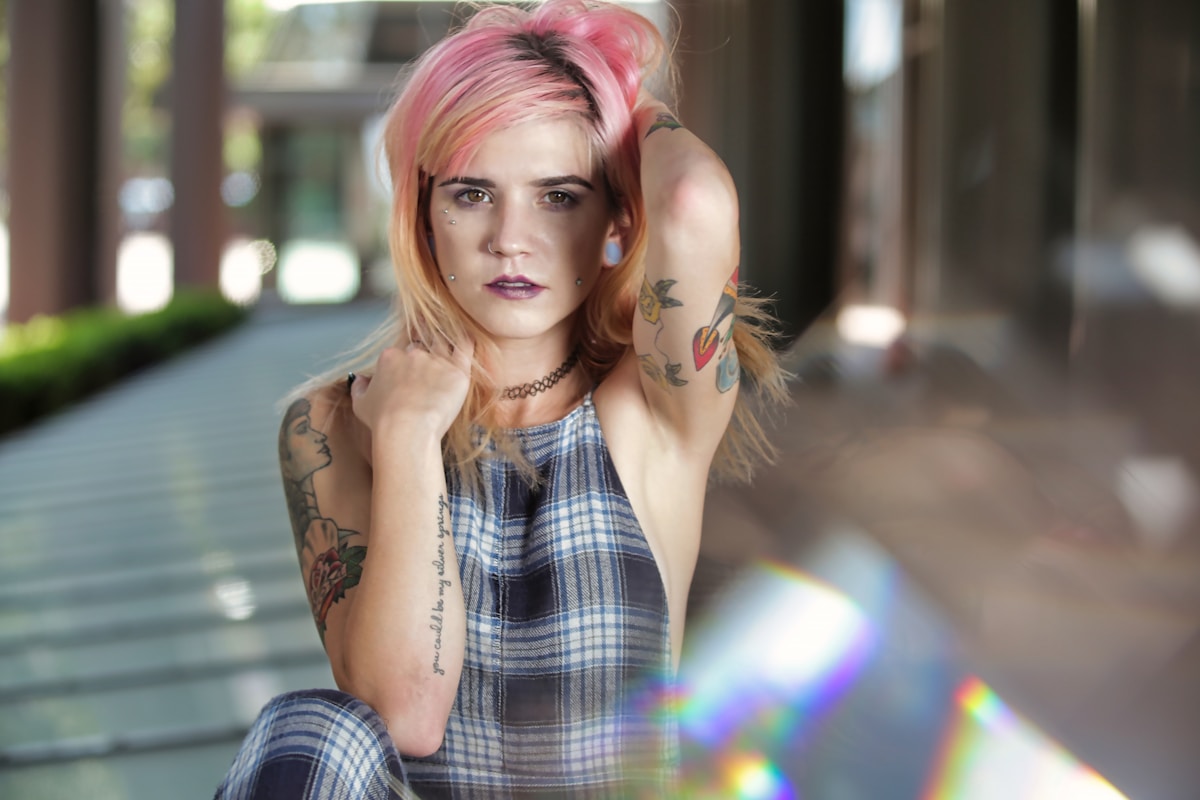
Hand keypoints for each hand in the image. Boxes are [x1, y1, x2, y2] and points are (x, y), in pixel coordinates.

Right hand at [349, 335, 474, 441]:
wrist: (406, 429)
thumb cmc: (383, 420)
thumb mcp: (360, 404)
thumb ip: (359, 387)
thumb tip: (359, 379)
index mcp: (390, 357)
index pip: (399, 354)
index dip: (403, 367)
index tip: (405, 382)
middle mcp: (414, 354)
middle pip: (421, 348)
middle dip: (423, 358)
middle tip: (426, 377)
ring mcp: (437, 361)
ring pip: (443, 345)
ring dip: (443, 349)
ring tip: (446, 361)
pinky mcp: (458, 372)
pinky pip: (465, 348)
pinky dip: (466, 342)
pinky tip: (467, 339)